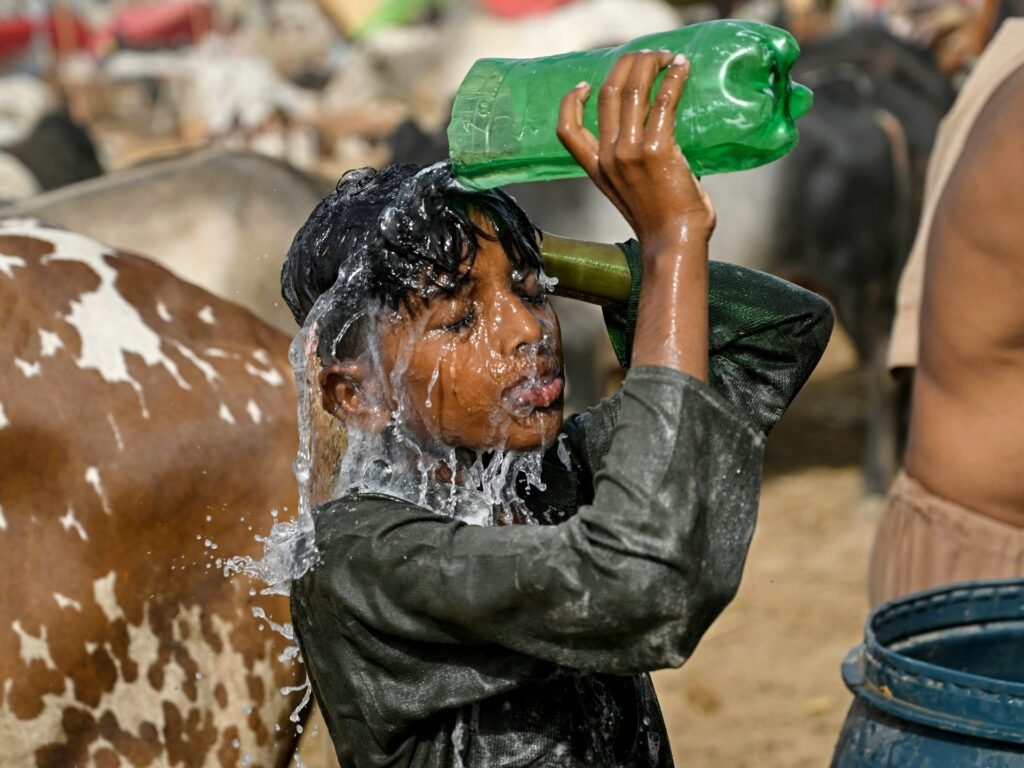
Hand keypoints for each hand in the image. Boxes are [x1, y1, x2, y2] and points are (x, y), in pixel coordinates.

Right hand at [557, 51, 715, 251]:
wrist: (674, 244)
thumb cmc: (664, 224)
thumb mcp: (633, 193)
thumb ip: (635, 165)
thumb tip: (661, 138)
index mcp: (597, 171)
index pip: (567, 131)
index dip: (570, 102)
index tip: (583, 85)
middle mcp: (609, 158)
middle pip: (607, 94)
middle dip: (627, 65)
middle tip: (648, 56)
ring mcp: (630, 152)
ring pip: (633, 89)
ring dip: (651, 63)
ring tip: (668, 55)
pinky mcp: (657, 149)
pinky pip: (664, 100)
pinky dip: (675, 78)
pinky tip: (683, 67)